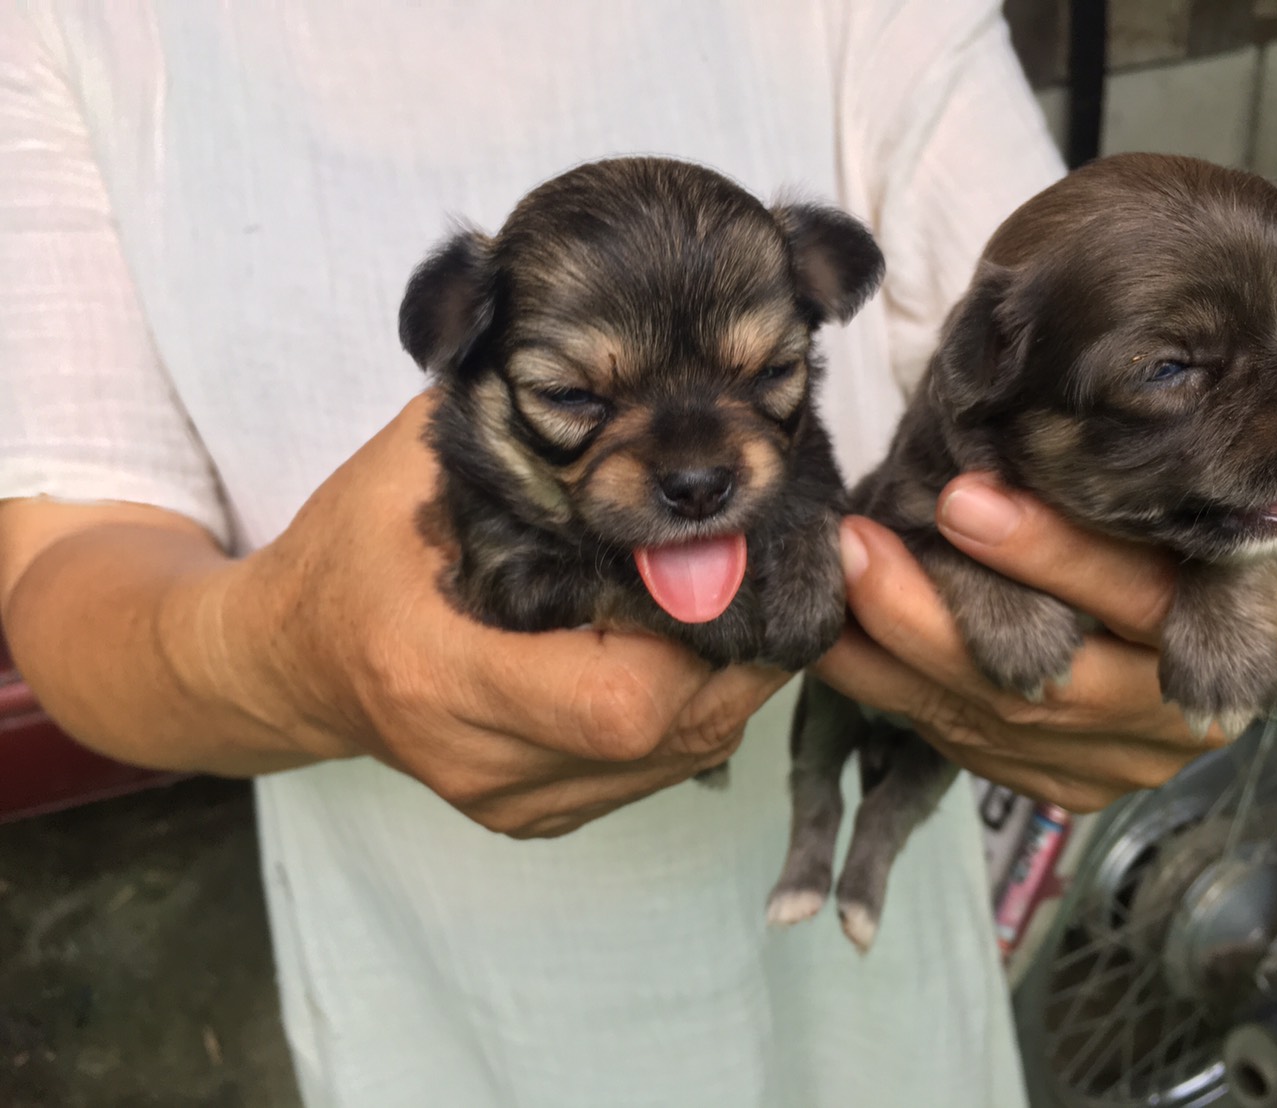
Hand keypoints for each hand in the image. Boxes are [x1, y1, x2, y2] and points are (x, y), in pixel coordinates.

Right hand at [188, 393, 788, 836]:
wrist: (292, 663)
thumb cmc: (348, 556)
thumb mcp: (404, 469)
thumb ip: (507, 431)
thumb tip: (628, 391)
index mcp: (440, 677)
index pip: (618, 701)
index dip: (695, 629)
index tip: (710, 551)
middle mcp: (483, 761)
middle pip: (674, 732)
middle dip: (737, 643)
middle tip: (749, 563)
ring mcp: (514, 800)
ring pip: (688, 754)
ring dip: (729, 673)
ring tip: (724, 593)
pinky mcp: (538, 814)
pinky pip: (663, 768)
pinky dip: (696, 704)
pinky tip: (683, 643)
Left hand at [812, 473, 1276, 811]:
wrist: (1187, 630)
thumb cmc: (1165, 524)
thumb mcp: (1169, 494)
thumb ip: (1117, 484)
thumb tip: (1003, 430)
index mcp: (1243, 622)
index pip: (1144, 597)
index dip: (1051, 555)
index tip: (960, 500)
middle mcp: (1178, 710)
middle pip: (1049, 681)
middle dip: (939, 615)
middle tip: (860, 544)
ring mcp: (1114, 762)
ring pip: (987, 718)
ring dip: (893, 647)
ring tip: (835, 575)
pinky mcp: (1056, 782)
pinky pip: (955, 739)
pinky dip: (885, 685)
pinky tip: (833, 633)